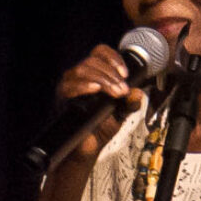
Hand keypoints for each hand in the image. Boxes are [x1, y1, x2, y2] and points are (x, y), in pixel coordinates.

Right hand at [49, 42, 141, 174]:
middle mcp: (79, 77)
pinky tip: (95, 90)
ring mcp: (69, 85)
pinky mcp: (62, 98)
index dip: (112, 58)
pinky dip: (84, 86)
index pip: (99, 53)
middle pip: (92, 61)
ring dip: (102, 79)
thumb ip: (129, 103)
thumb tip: (138, 93)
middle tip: (122, 90)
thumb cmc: (100, 128)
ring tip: (115, 93)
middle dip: (111, 74)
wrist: (87, 148)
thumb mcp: (121, 114)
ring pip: (81, 70)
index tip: (125, 73)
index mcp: (93, 74)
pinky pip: (70, 86)